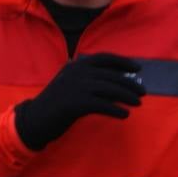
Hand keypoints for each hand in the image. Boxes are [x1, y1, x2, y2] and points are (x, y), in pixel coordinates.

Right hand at [13, 53, 144, 151]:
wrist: (35, 119)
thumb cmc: (56, 103)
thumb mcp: (70, 84)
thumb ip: (89, 80)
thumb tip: (119, 82)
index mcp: (75, 65)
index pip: (103, 58)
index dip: (122, 62)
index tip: (138, 68)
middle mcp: (76, 72)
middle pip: (110, 75)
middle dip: (129, 83)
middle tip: (142, 92)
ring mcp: (75, 87)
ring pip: (109, 89)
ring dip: (126, 96)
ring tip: (138, 103)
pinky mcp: (76, 103)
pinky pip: (102, 105)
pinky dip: (115, 109)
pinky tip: (124, 114)